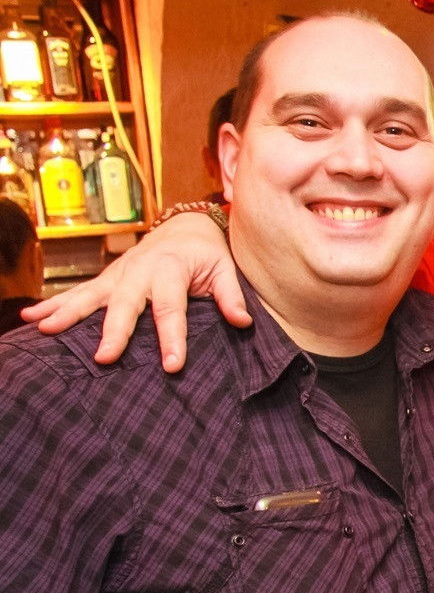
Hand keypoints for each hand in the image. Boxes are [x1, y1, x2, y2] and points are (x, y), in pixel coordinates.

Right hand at [21, 211, 244, 371]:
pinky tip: (31, 319)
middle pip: (125, 304)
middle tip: (104, 358)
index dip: (172, 337)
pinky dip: (53, 305)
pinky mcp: (107, 280)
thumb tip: (242, 322)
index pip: (171, 308)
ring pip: (91, 296)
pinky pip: (78, 293)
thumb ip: (231, 295)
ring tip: (45, 330)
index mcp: (170, 268)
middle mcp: (139, 270)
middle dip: (115, 331)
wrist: (186, 226)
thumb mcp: (226, 268)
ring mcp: (118, 274)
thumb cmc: (208, 253)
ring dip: (67, 313)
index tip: (172, 366)